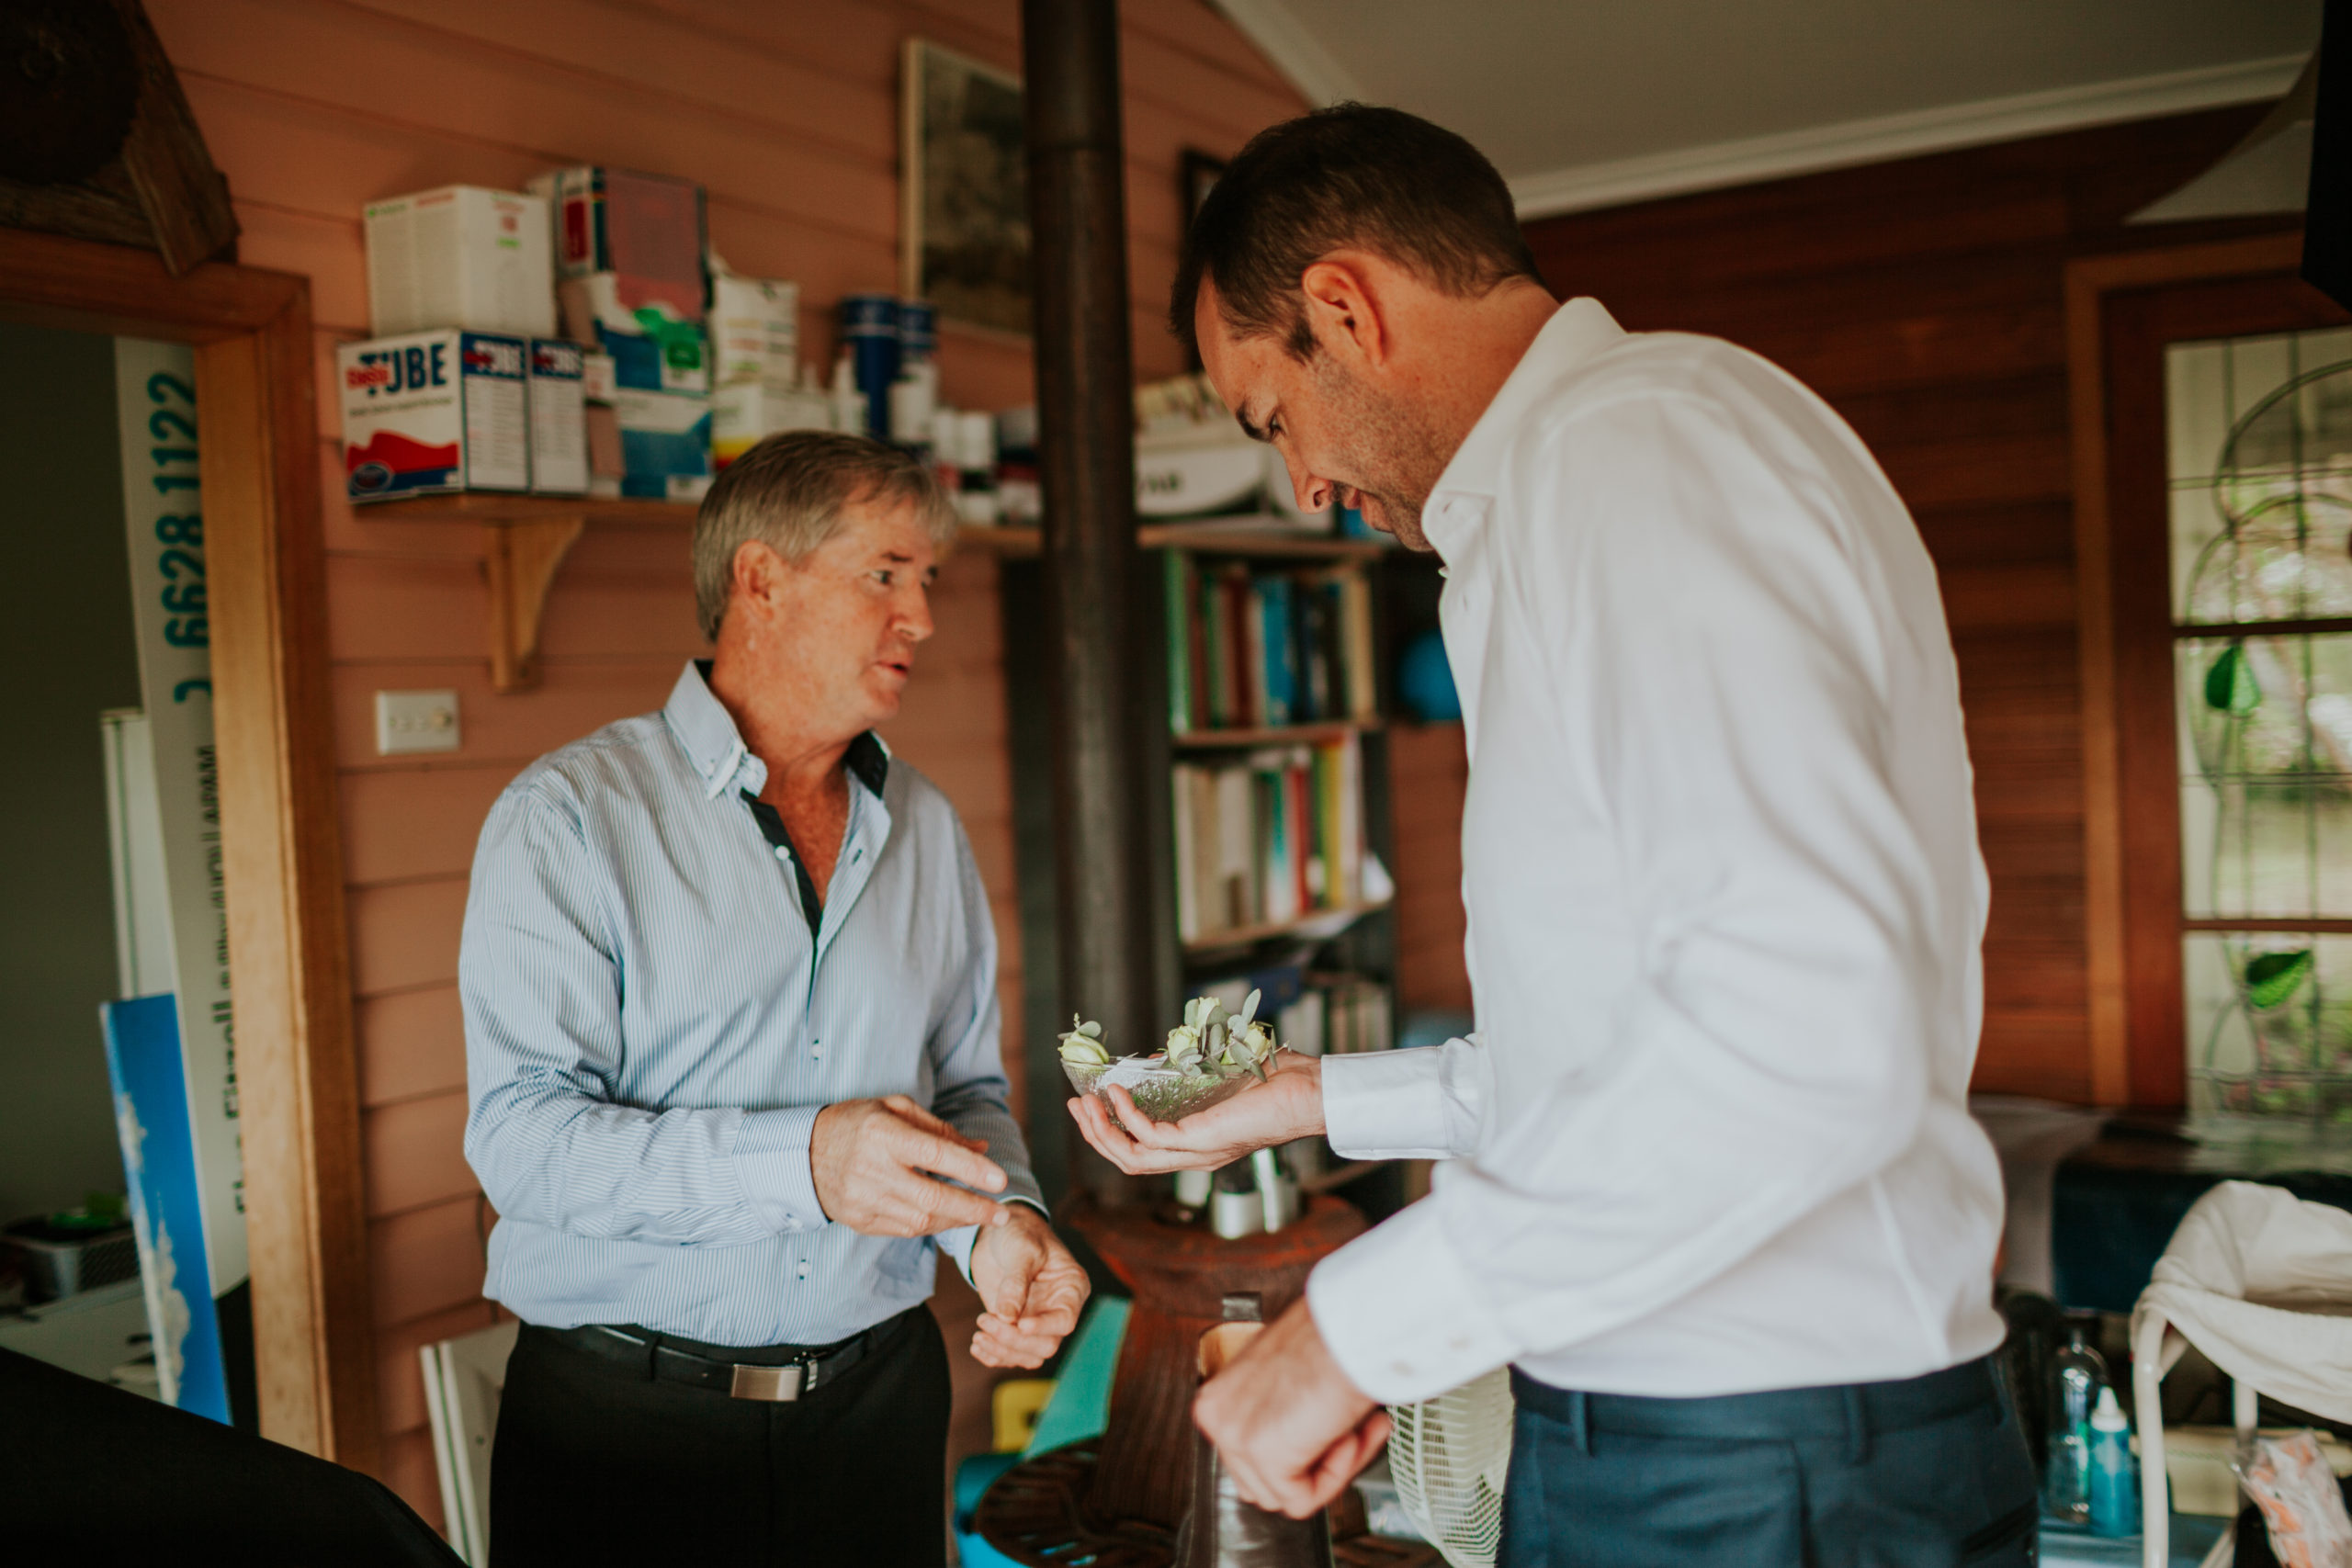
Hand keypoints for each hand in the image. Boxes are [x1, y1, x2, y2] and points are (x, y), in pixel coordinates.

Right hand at [811, 1095, 1012, 1237]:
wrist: (804, 1154)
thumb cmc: (858, 1123)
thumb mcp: (896, 1109)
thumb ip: (940, 1129)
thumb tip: (981, 1149)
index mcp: (883, 1134)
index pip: (935, 1155)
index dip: (971, 1169)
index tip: (1000, 1179)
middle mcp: (872, 1170)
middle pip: (932, 1198)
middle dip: (974, 1209)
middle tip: (1002, 1212)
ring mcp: (864, 1200)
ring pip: (922, 1221)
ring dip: (957, 1220)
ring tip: (980, 1214)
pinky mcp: (860, 1221)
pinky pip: (906, 1230)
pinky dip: (932, 1225)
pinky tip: (948, 1217)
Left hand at [968, 1207, 1090, 1367]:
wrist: (999, 1230)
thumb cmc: (1020, 1232)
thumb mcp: (1021, 1250)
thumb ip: (1015, 1283)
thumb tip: (1008, 1317)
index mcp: (1071, 1288)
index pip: (1065, 1321)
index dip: (1044, 1327)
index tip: (1020, 1324)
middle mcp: (1057, 1309)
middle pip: (1046, 1345)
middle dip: (1015, 1341)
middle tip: (984, 1321)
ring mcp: (1036, 1320)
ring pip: (1028, 1355)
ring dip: (1002, 1351)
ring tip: (978, 1335)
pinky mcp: (1014, 1326)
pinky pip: (1010, 1354)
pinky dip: (993, 1355)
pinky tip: (977, 1345)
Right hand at [1067, 1052, 1325, 1173]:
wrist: (1312, 1092)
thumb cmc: (1277, 1081)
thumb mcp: (1219, 1074)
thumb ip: (1186, 1072)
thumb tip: (1153, 1061)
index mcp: (1199, 1146)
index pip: (1143, 1152)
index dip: (1111, 1132)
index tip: (1091, 1104)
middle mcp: (1195, 1156)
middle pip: (1128, 1160)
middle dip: (1095, 1134)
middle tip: (1075, 1105)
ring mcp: (1197, 1152)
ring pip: (1132, 1157)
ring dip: (1101, 1131)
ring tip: (1085, 1103)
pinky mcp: (1202, 1141)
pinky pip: (1150, 1136)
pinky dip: (1126, 1116)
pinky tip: (1115, 1093)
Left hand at [1195, 1298, 1389, 1517]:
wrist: (1350, 1329)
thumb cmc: (1332, 1340)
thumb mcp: (1289, 1377)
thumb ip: (1281, 1413)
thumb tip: (1301, 1443)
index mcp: (1217, 1398)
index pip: (1250, 1457)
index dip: (1302, 1450)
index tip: (1336, 1428)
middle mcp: (1215, 1416)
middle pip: (1263, 1481)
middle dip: (1311, 1464)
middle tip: (1351, 1432)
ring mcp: (1233, 1437)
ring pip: (1282, 1495)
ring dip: (1329, 1468)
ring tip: (1354, 1428)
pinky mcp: (1261, 1455)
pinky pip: (1302, 1500)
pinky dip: (1336, 1476)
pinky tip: (1348, 1435)